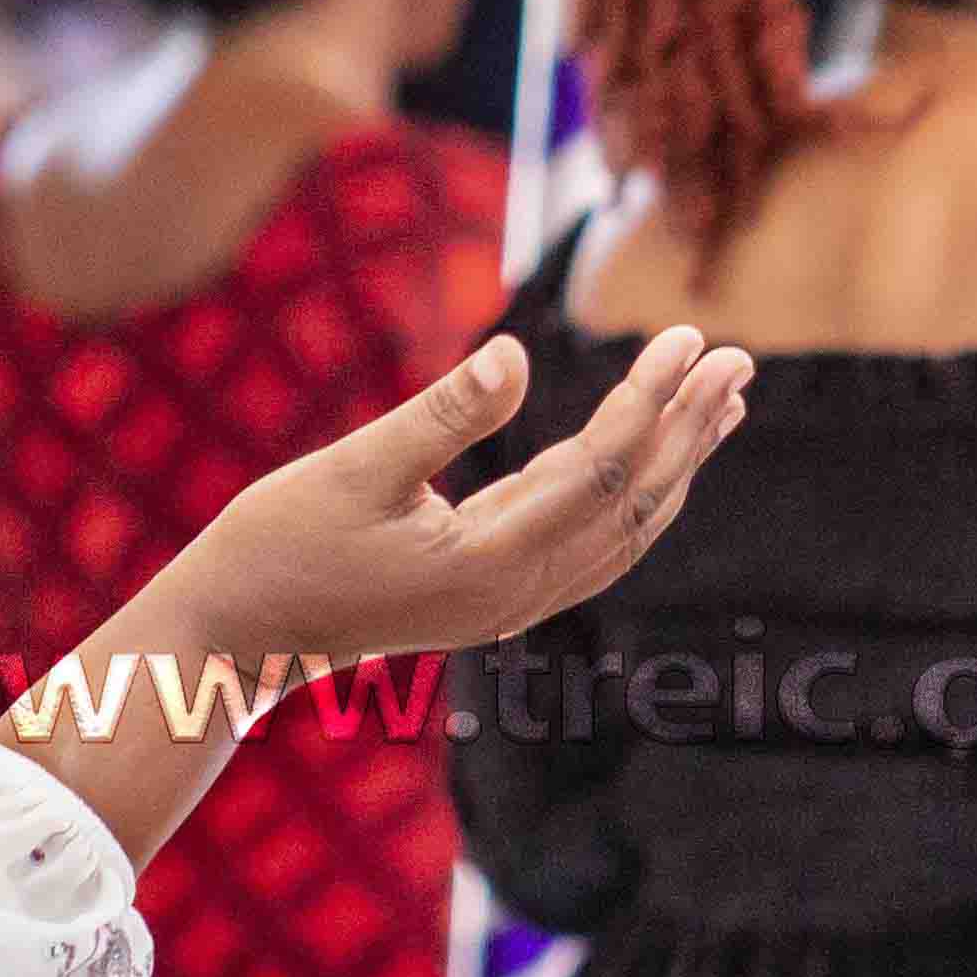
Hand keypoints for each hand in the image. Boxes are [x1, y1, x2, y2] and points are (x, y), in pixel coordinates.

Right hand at [177, 324, 751, 668]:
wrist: (238, 639)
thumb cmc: (279, 546)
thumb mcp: (352, 468)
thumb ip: (441, 414)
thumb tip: (516, 354)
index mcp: (487, 562)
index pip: (599, 469)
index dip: (648, 400)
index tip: (687, 337)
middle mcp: (516, 593)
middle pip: (634, 504)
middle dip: (689, 428)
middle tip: (738, 356)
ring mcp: (511, 604)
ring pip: (624, 532)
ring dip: (676, 464)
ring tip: (722, 403)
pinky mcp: (497, 599)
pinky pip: (595, 548)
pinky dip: (637, 498)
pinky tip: (653, 462)